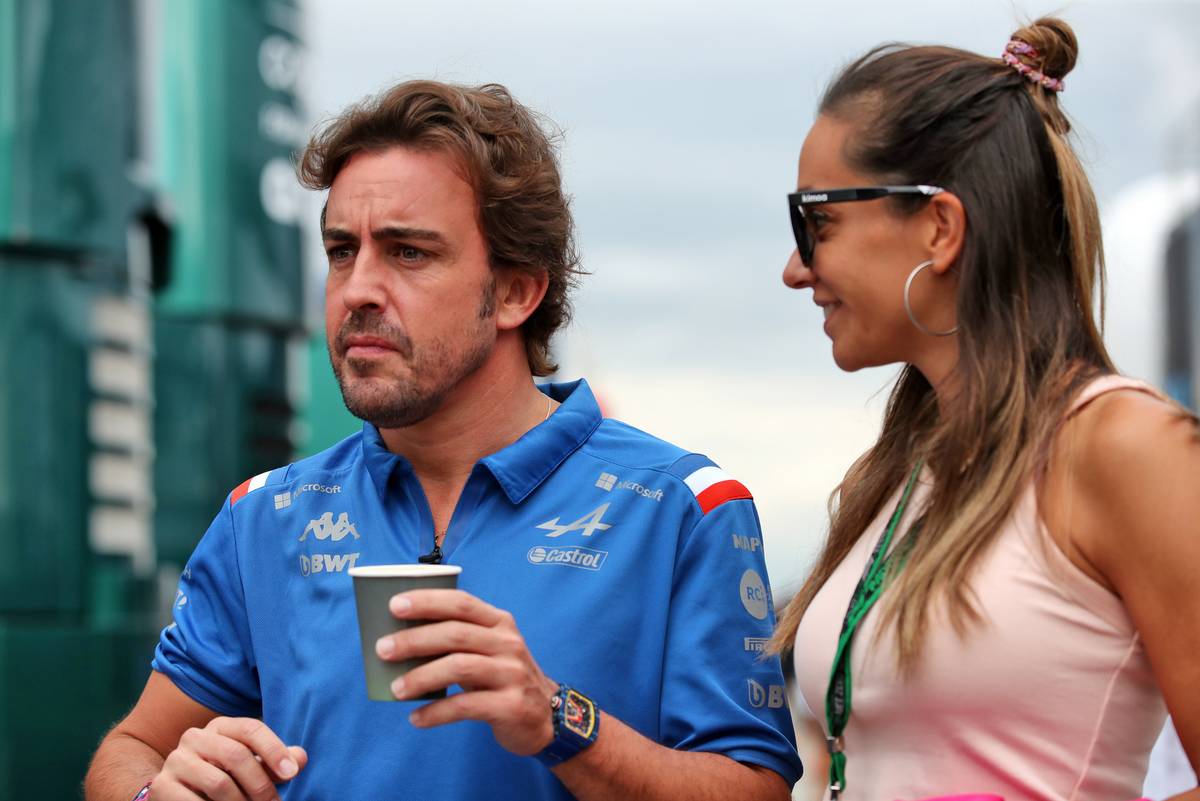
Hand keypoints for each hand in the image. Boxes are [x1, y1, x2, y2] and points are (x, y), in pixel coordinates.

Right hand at [152, 717, 306, 800]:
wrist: (177, 792)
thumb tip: (301, 758)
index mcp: (220, 726)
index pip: (251, 729)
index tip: (292, 774)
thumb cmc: (224, 776)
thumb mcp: (250, 767)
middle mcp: (195, 737)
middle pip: (236, 755)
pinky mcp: (162, 787)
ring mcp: (176, 761)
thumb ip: (275, 761)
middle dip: (261, 784)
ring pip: (219, 782)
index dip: (274, 750)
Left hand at [375, 589, 557, 755]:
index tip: (394, 605)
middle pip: (455, 633)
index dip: (427, 601)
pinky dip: (436, 713)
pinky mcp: (510, 705)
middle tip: (383, 649)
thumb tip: (399, 638)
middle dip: (414, 639)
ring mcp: (511, 673)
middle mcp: (508, 643)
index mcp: (500, 622)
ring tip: (395, 689)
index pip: (461, 602)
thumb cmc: (502, 677)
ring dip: (421, 677)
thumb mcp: (489, 649)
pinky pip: (465, 706)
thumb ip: (457, 639)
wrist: (545, 715)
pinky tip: (416, 718)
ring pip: (459, 667)